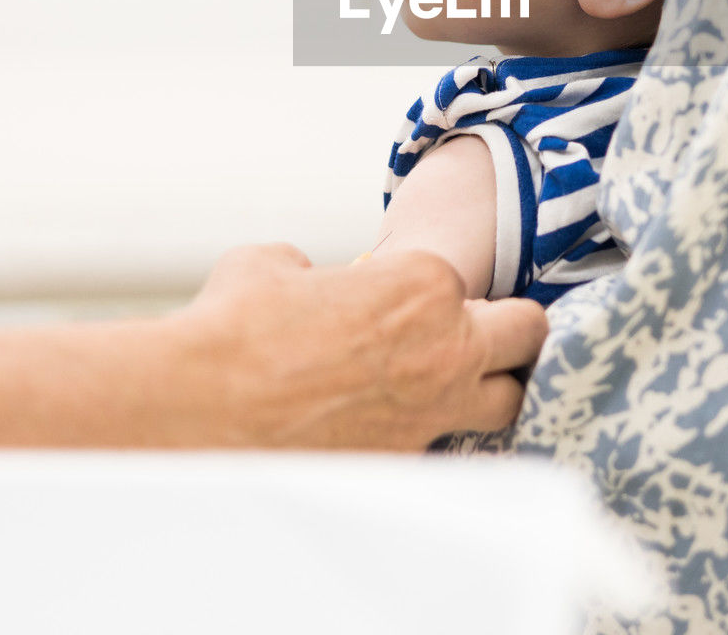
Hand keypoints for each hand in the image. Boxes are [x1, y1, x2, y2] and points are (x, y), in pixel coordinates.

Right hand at [171, 245, 546, 449]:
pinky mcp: (405, 463)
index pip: (473, 284)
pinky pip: (448, 449)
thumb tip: (304, 277)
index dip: (443, 295)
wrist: (200, 403)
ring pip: (508, 402)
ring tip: (450, 388)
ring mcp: (431, 411)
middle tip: (477, 339)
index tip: (414, 307)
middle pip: (528, 336)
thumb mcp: (276, 263)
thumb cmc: (237, 322)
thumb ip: (311, 266)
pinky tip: (394, 431)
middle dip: (511, 333)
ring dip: (489, 389)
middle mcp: (445, 347)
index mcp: (425, 284)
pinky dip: (433, 439)